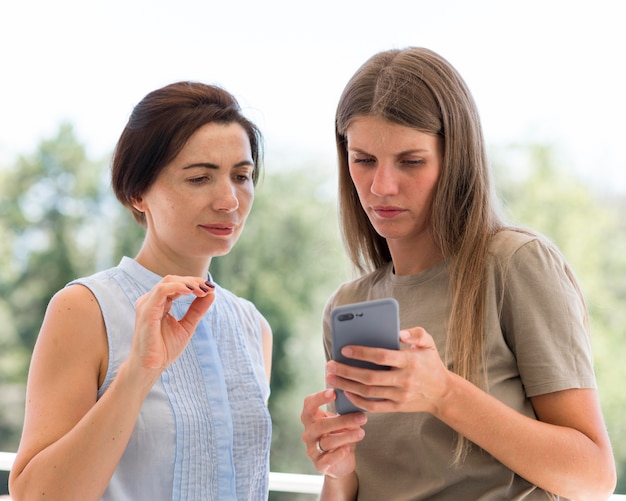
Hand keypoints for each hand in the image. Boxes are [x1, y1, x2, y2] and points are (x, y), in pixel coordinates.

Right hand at [131, 275, 215, 372]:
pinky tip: (190, 291)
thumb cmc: (165, 349)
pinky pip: (161, 291)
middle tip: (209, 287)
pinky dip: (177, 288)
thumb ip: (197, 310)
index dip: (195, 283)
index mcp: (159, 303)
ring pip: (168, 282)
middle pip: (173, 279)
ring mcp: (147, 304)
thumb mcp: (187, 326)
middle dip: (193, 281)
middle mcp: (151, 300)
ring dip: (188, 283)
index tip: (211, 288)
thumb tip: (211, 293)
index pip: (177, 285)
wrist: (151, 367)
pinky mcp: (147, 311)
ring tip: (202, 289)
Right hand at [301, 389, 365, 477]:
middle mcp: (308, 433)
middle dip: (343, 420)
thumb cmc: (340, 435)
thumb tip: (357, 402)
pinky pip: (327, 459)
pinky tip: (348, 448)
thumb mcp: (342, 422)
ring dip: (346, 436)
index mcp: (311, 418)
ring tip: (361, 433)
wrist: (341, 462)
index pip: (309, 404)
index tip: (334, 393)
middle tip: (362, 417)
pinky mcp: (319, 464)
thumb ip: (345, 412)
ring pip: (327, 442)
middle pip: (321, 424)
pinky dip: (339, 453)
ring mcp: (312, 449)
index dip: (319, 398)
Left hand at [325, 327, 450, 413]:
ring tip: (331, 378)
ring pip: (368, 393)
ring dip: (346, 386)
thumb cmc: (431, 363)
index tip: (344, 349)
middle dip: (346, 371)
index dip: (362, 353)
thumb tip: (399, 333)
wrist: (443, 393)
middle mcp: (404, 380)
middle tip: (329, 365)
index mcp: (410, 361)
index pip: (382, 357)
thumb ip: (416, 333)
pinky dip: (357, 401)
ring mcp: (400, 396)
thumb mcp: (429, 343)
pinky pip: (374, 407)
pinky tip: (346, 392)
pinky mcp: (397, 407)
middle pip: (369, 377)